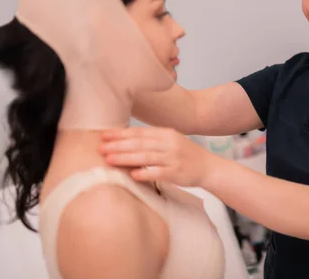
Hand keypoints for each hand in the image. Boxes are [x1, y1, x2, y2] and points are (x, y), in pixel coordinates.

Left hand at [99, 127, 217, 187]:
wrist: (208, 167)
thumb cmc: (185, 154)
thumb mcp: (170, 141)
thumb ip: (151, 140)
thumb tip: (123, 140)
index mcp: (166, 133)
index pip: (139, 132)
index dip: (120, 133)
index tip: (103, 135)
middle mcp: (169, 144)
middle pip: (140, 143)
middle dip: (118, 145)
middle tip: (100, 147)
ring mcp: (173, 158)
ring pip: (146, 157)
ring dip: (126, 158)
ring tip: (109, 159)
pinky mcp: (177, 173)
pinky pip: (158, 173)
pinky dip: (145, 173)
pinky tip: (132, 175)